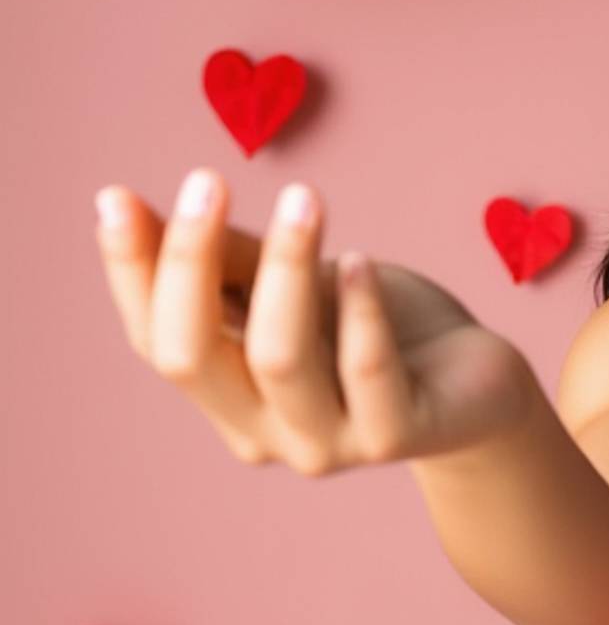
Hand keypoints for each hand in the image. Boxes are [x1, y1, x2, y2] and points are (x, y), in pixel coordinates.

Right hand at [93, 166, 537, 473]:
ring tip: (303, 198)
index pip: (155, 340)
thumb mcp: (292, 282)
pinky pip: (367, 371)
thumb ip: (225, 259)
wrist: (474, 383)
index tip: (119, 196)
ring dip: (283, 267)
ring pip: (278, 359)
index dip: (131, 272)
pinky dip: (360, 309)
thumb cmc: (371, 324)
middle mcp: (264, 433)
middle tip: (206, 179)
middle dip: (189, 263)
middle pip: (192, 356)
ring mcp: (328, 446)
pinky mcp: (395, 438)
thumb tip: (125, 203)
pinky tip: (359, 261)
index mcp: (226, 397)